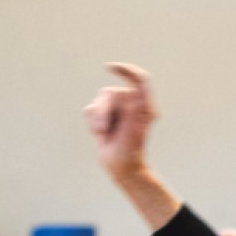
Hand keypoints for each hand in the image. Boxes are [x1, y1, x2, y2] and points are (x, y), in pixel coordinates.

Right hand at [85, 63, 157, 182]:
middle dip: (103, 110)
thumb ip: (133, 109)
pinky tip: (98, 133)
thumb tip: (133, 91)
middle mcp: (132, 104)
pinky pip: (91, 109)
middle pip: (111, 93)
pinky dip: (92, 122)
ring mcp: (118, 110)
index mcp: (144, 105)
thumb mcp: (133, 130)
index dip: (126, 70)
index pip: (140, 79)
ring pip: (99, 100)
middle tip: (103, 129)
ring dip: (97, 117)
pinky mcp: (105, 116)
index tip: (110, 68)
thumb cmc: (130, 151)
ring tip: (101, 133)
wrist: (120, 167)